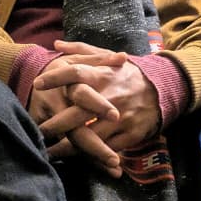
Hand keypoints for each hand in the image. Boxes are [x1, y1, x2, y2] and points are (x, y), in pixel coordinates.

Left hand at [33, 41, 161, 177]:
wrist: (163, 90)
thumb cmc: (127, 74)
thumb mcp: (108, 57)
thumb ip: (81, 51)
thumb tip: (56, 43)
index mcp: (103, 75)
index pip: (77, 73)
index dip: (56, 78)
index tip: (37, 84)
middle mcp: (111, 95)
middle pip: (78, 113)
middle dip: (55, 124)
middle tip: (38, 130)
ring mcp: (121, 117)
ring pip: (90, 137)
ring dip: (68, 147)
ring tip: (50, 151)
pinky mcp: (130, 135)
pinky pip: (106, 149)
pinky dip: (90, 155)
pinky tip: (75, 157)